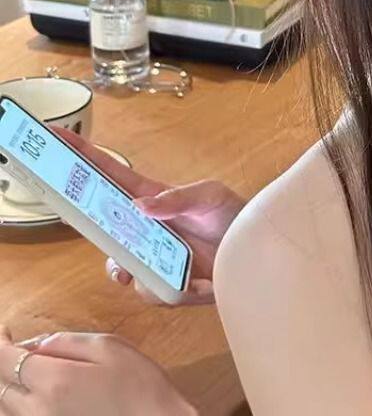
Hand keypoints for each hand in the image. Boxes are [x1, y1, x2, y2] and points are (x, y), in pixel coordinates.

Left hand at [0, 327, 195, 415]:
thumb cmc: (139, 384)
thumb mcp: (109, 347)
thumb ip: (67, 342)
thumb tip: (35, 344)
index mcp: (55, 381)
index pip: (6, 359)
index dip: (0, 343)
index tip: (4, 331)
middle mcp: (38, 410)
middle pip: (0, 386)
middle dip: (4, 364)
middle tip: (16, 348)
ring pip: (5, 408)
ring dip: (7, 387)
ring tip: (24, 370)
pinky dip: (15, 406)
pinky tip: (32, 393)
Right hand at [53, 129, 245, 305]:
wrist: (257, 251)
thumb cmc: (232, 214)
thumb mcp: (210, 197)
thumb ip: (179, 198)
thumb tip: (139, 205)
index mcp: (152, 197)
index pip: (111, 175)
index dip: (84, 156)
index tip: (56, 138)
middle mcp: (145, 226)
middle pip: (102, 225)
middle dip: (94, 230)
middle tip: (102, 231)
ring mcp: (152, 254)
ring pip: (118, 265)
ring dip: (129, 270)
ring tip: (152, 268)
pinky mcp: (165, 282)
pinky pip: (148, 292)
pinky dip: (167, 290)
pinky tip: (197, 282)